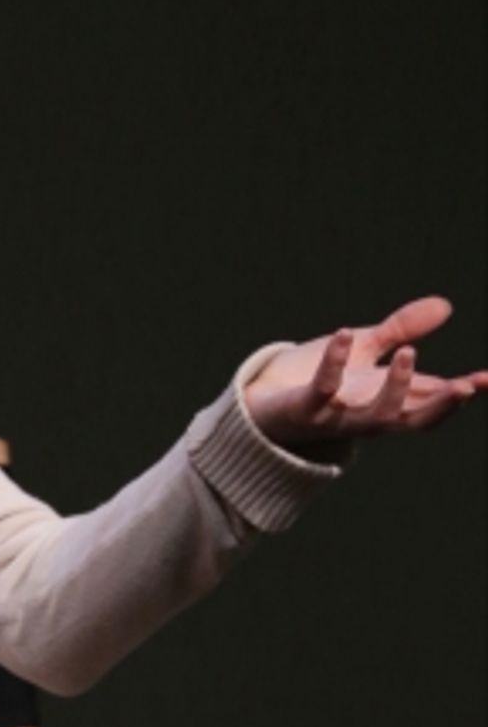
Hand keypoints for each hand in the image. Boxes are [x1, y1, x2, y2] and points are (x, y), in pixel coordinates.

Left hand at [243, 297, 486, 455]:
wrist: (262, 407)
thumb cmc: (317, 383)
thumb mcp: (366, 350)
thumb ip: (401, 330)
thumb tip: (445, 306)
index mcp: (385, 401)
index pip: (431, 402)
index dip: (460, 394)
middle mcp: (366, 415)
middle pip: (413, 420)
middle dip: (441, 406)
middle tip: (465, 387)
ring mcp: (337, 416)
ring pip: (375, 416)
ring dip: (395, 387)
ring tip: (410, 352)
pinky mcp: (305, 409)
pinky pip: (322, 389)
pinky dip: (334, 363)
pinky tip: (346, 333)